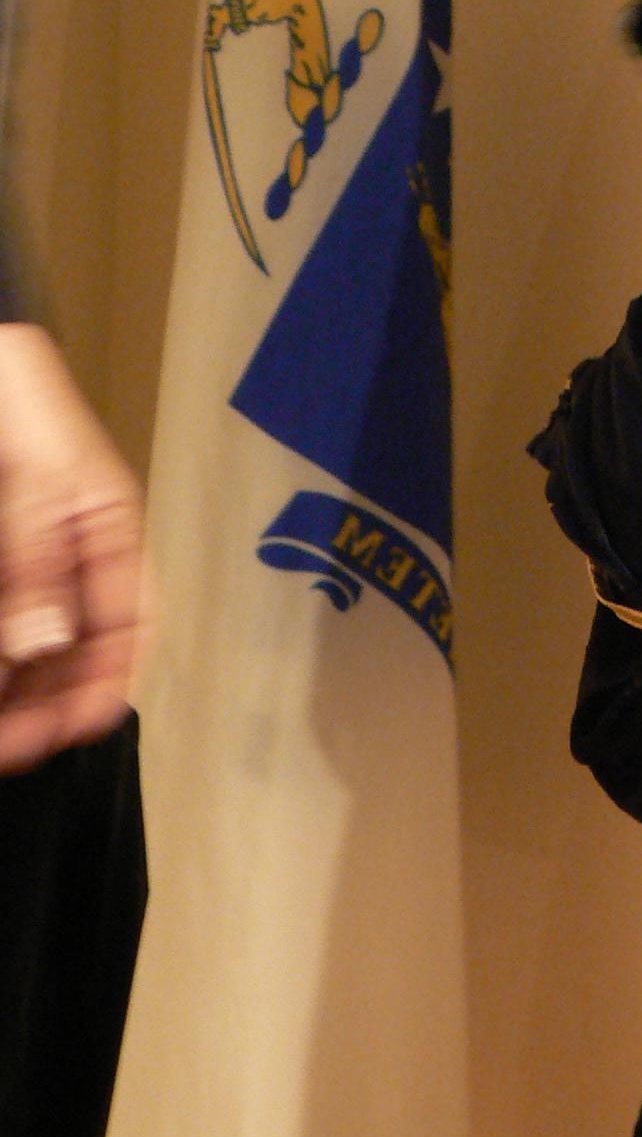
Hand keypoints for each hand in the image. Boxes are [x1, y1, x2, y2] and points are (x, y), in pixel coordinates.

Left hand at [0, 323, 150, 771]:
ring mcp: (35, 558)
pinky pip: (13, 614)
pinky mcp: (6, 557)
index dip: (113, 682)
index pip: (134, 626)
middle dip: (53, 699)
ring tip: (1, 723)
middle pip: (81, 646)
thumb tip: (46, 641)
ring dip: (22, 683)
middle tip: (15, 743)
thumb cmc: (22, 394)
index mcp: (113, 531)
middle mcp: (79, 553)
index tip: (80, 729)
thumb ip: (40, 562)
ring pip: (38, 640)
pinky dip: (5, 653)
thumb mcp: (39, 485)